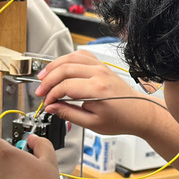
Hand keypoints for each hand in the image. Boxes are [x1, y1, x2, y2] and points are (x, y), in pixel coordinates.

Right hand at [34, 51, 165, 138]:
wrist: (138, 112)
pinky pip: (80, 55)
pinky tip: (59, 67)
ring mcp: (100, 67)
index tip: (47, 103)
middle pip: (65, 69)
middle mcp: (99, 73)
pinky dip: (66, 59)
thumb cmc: (120, 119)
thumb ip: (69, 113)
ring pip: (70, 58)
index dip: (51, 95)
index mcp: (97, 89)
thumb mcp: (92, 123)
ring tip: (43, 77)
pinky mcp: (100, 65)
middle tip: (40, 92)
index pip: (65, 86)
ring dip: (54, 66)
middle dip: (48, 80)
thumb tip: (51, 107)